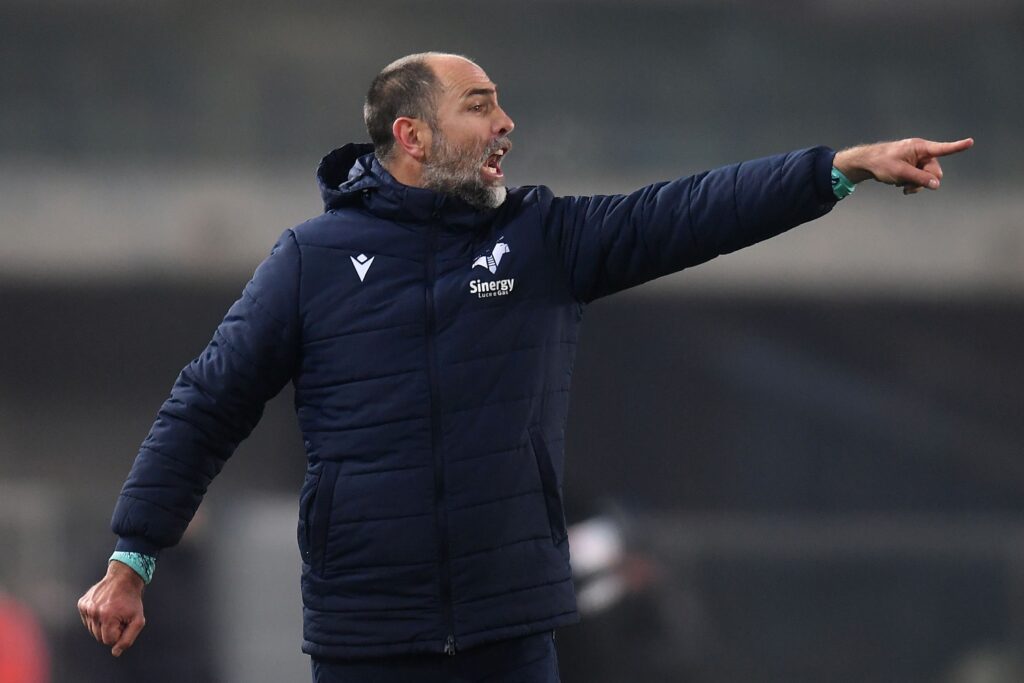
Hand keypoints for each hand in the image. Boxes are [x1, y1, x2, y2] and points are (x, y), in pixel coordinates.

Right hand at [77, 561, 145, 656]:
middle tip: (118, 616)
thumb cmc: (132, 600)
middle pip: (98, 637)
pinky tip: (104, 607)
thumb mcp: (138, 620)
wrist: (124, 579)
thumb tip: (115, 652)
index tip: (124, 622)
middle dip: (110, 630)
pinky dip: (95, 617)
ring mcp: (86, 607)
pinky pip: (87, 620)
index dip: (119, 633)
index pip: (108, 641)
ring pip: (92, 630)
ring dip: (102, 624)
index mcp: (107, 617)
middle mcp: (93, 612)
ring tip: (112, 612)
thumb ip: (128, 639)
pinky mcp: (82, 604)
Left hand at [833, 137, 973, 194]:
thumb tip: (937, 184)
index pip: (942, 148)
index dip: (957, 147)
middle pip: (935, 171)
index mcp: (920, 148)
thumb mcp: (900, 173)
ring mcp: (918, 160)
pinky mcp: (914, 167)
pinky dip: (911, 184)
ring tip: (901, 186)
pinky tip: (899, 184)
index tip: (971, 142)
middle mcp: (922, 153)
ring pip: (928, 178)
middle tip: (907, 187)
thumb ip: (919, 178)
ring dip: (916, 185)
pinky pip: (920, 179)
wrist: (867, 164)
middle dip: (924, 181)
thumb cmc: (882, 163)